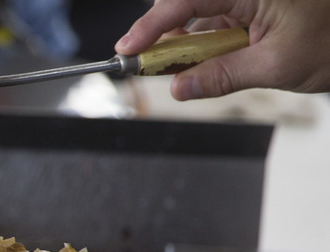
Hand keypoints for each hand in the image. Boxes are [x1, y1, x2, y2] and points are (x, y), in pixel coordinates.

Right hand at [115, 0, 329, 99]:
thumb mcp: (277, 66)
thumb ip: (222, 76)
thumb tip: (180, 88)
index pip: (188, 1)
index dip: (152, 25)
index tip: (129, 48)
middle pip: (186, 5)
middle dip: (164, 34)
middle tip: (149, 65)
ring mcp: (246, 0)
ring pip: (197, 17)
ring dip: (184, 45)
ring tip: (179, 71)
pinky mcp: (249, 9)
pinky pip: (213, 23)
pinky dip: (202, 46)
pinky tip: (200, 65)